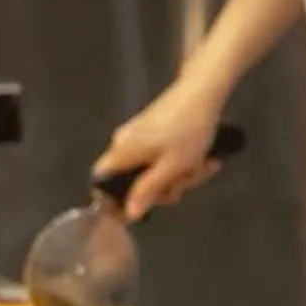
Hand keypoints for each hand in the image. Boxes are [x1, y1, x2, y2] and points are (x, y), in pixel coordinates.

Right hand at [94, 86, 225, 222]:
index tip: (136, 213)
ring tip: (204, 164)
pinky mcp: (155, 132)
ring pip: (155, 171)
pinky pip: (163, 158)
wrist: (204, 91)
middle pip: (134, 181)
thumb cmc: (188, 130)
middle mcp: (124, 144)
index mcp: (122, 151)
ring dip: (181, 175)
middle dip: (165, 187)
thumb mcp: (172, 166)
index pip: (101, 182)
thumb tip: (128, 214)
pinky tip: (204, 158)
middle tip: (189, 180)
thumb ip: (148, 190)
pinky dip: (183, 162)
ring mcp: (140, 137)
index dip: (114, 201)